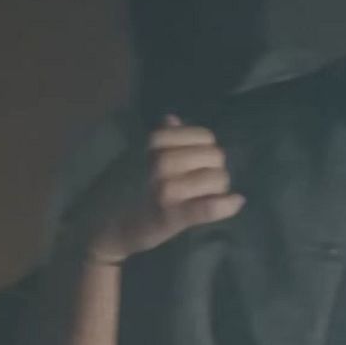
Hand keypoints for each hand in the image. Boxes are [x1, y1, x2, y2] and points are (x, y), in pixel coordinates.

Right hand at [65, 115, 245, 264]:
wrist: (109, 226)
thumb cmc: (133, 189)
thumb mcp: (144, 158)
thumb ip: (163, 138)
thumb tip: (172, 118)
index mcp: (155, 143)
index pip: (205, 136)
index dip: (207, 150)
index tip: (197, 163)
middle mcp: (161, 162)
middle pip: (216, 156)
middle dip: (215, 170)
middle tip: (201, 184)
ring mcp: (166, 189)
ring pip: (218, 179)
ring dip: (218, 189)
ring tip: (204, 197)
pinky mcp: (172, 216)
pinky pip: (207, 207)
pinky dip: (224, 205)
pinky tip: (235, 202)